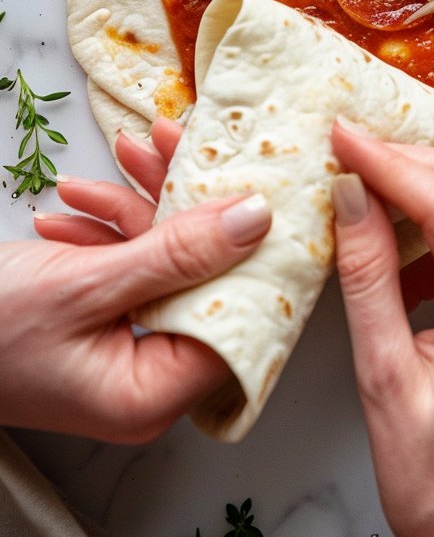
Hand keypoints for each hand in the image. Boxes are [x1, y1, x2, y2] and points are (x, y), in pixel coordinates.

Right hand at [0, 120, 270, 444]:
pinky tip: (74, 201)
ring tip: (126, 148)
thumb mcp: (86, 284)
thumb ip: (177, 253)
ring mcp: (123, 351)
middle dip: (185, 205)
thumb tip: (256, 221)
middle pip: (202, 279)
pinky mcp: (101, 325)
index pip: (238, 319)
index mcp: (154, 395)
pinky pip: (127, 268)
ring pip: (163, 262)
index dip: (252, 251)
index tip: (257, 184)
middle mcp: (147, 380)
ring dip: (139, 204)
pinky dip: (107, 228)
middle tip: (175, 142)